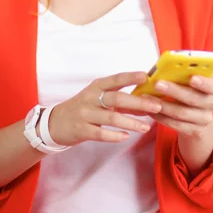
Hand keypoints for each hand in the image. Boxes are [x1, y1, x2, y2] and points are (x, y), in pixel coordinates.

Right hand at [48, 72, 162, 146]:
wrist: (55, 123)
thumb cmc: (83, 108)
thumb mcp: (98, 98)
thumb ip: (120, 100)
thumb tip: (146, 102)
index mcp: (96, 87)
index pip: (115, 79)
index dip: (130, 77)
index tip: (146, 76)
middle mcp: (91, 98)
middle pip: (117, 98)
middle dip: (139, 103)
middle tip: (157, 106)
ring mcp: (85, 114)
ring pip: (111, 118)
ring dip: (131, 122)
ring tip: (146, 127)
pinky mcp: (81, 130)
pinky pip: (101, 134)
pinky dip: (114, 135)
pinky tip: (126, 136)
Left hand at [148, 74, 212, 138]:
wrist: (196, 117)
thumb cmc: (189, 90)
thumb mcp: (190, 80)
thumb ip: (182, 74)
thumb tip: (162, 68)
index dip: (203, 82)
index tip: (192, 78)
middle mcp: (212, 103)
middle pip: (194, 98)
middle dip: (174, 91)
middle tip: (157, 84)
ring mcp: (204, 119)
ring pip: (182, 113)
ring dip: (163, 105)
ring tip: (148, 98)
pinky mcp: (194, 131)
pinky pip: (176, 125)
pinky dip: (161, 117)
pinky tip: (151, 111)